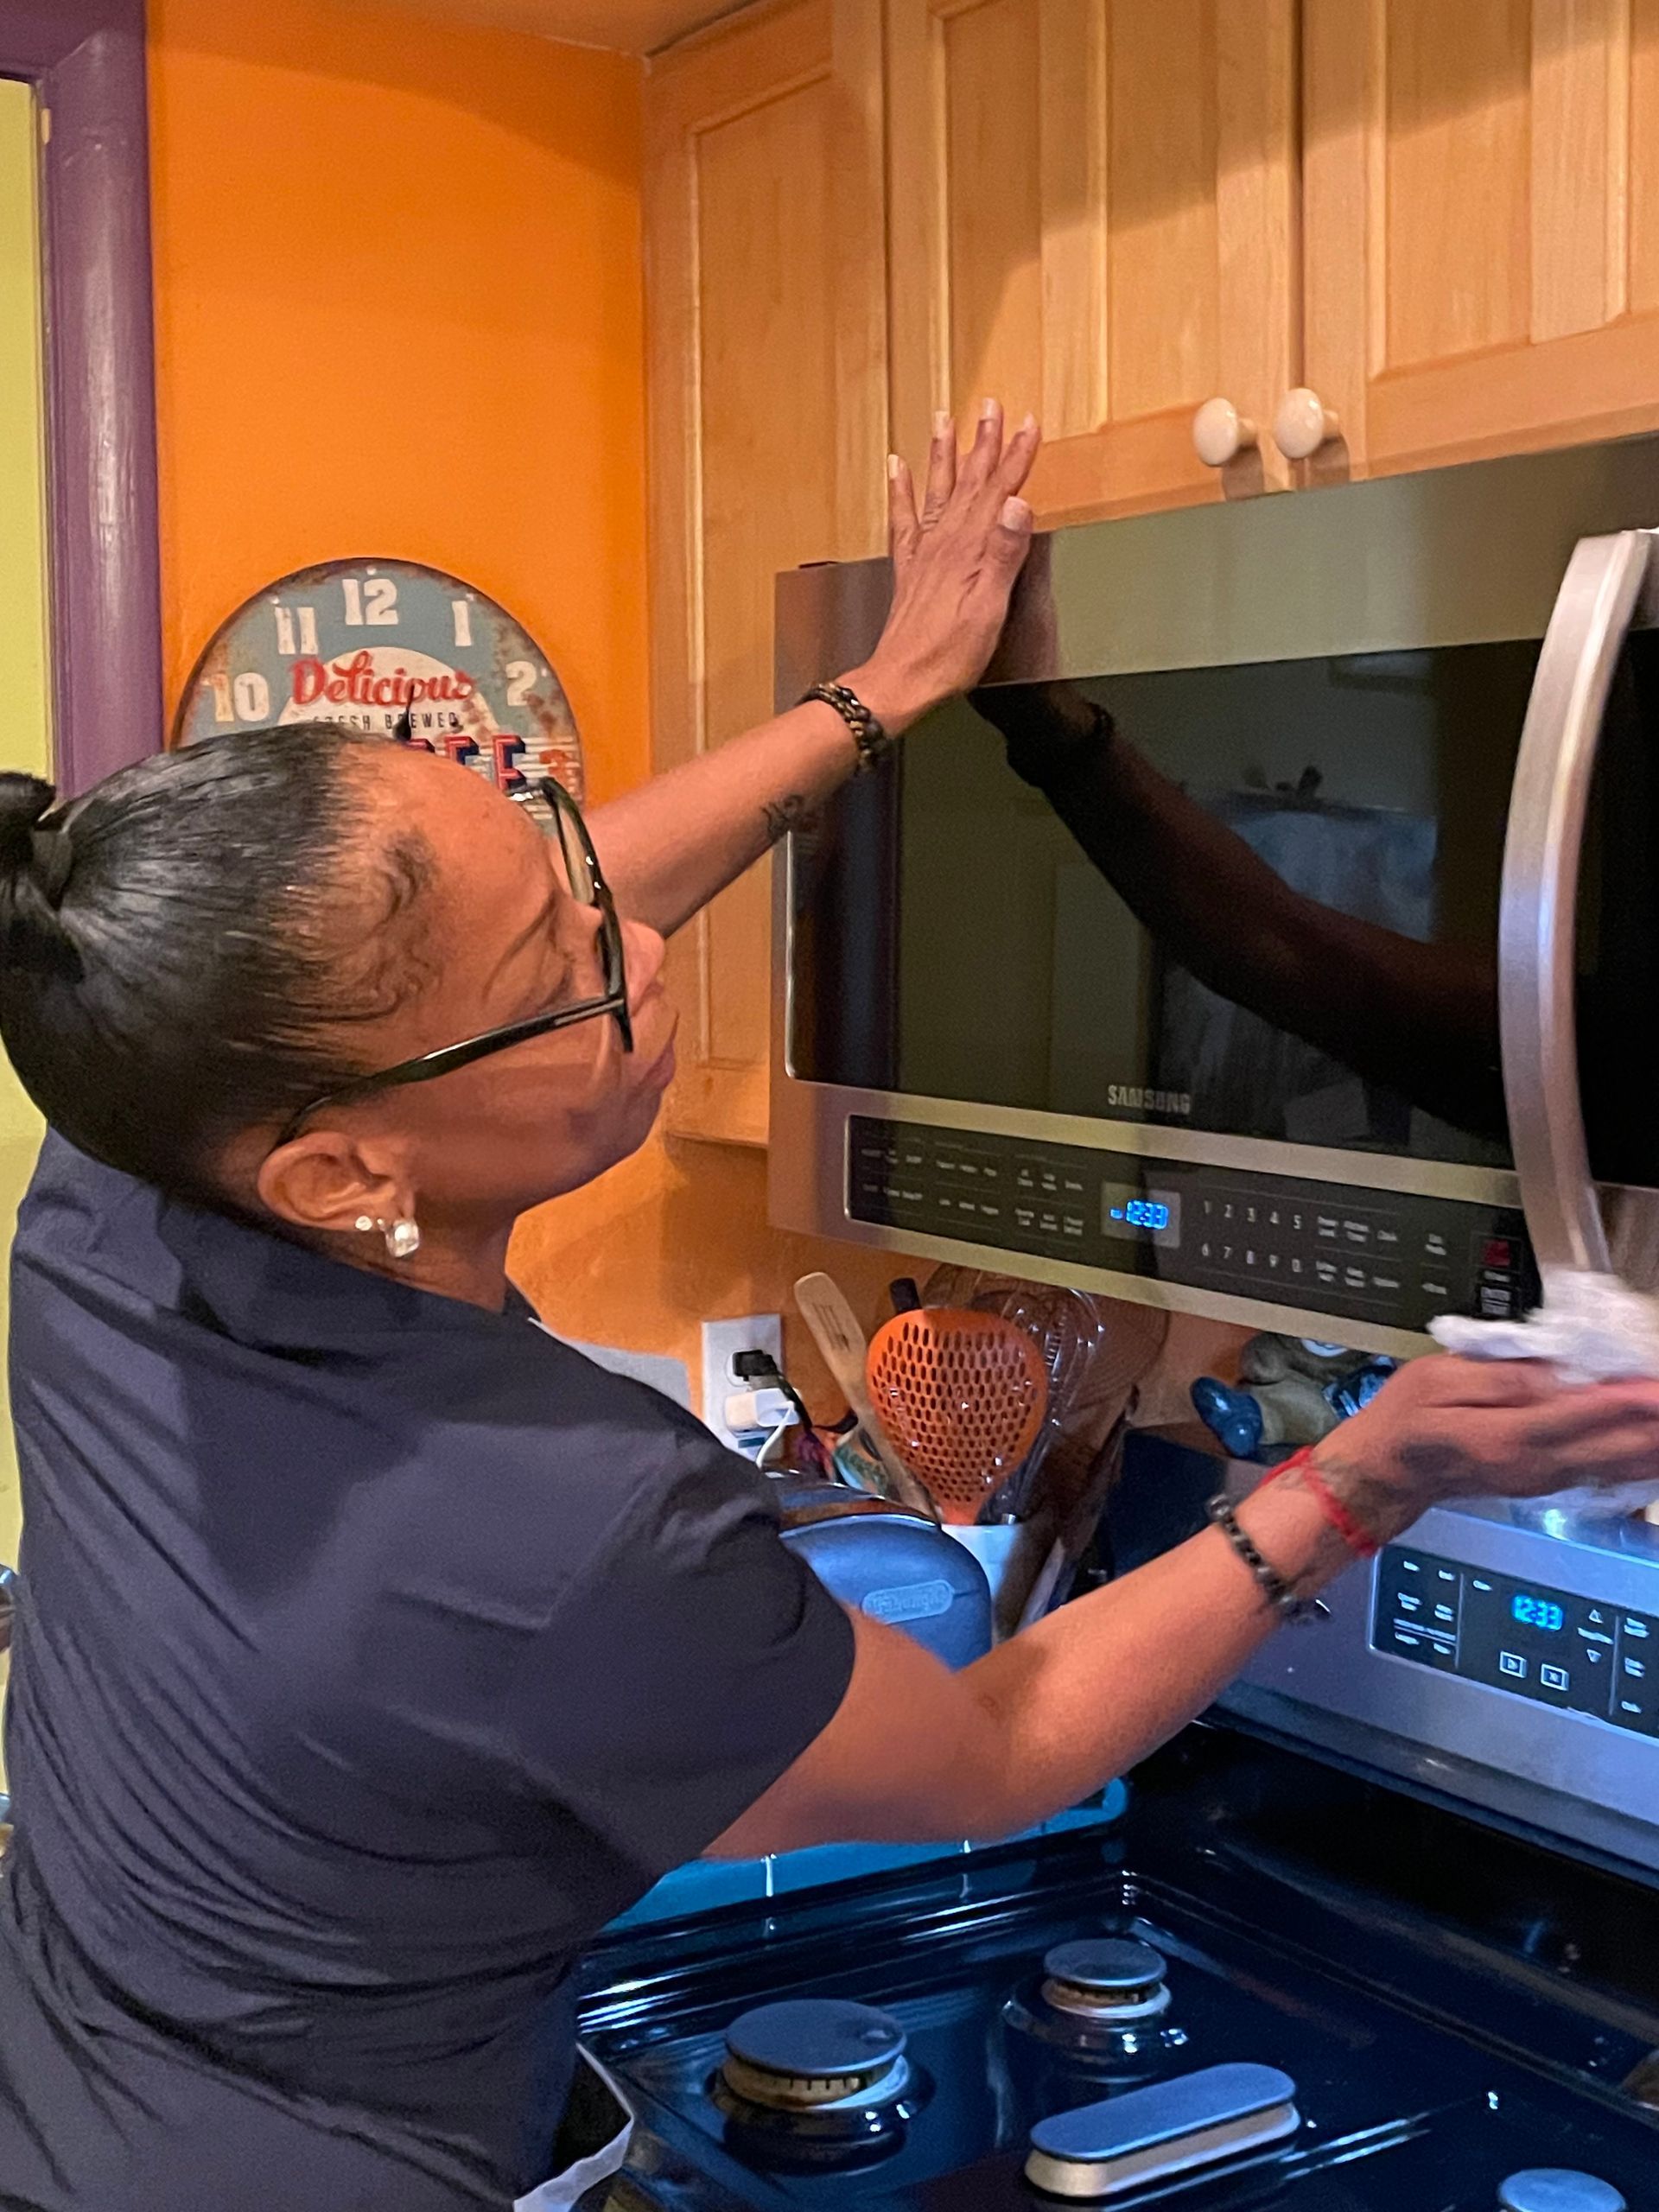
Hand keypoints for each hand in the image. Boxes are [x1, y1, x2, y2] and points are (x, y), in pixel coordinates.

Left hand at [844, 401, 1039, 732]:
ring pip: (939, 491)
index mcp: (971, 550)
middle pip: (970, 482)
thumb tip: (1017, 505)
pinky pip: (903, 520)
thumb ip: (1004, 554)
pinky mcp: (910, 570)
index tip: (1028, 424)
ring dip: (946, 455)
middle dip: (984, 443)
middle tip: (992, 407)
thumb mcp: (989, 607)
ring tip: (946, 420)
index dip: (1016, 457)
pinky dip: (900, 490)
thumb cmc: (948, 654)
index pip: (1000, 492)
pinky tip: (896, 468)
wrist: (902, 680)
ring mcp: (925, 554)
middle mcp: (946, 543)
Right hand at [1306, 1355, 1658, 1544]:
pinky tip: (1654, 1451)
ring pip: (1615, 1467)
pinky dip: (1637, 1463)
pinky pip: (1606, 1476)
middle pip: (1609, 1447)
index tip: (1653, 1386)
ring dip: (1650, 1446)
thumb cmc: (1406, 1419)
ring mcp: (1545, 1479)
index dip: (1621, 1401)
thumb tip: (1550, 1373)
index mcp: (1502, 1438)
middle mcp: (1533, 1466)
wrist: (1392, 1470)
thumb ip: (1497, 1377)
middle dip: (1649, 1424)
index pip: (1575, 1417)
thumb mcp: (1436, 1378)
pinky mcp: (1551, 1482)